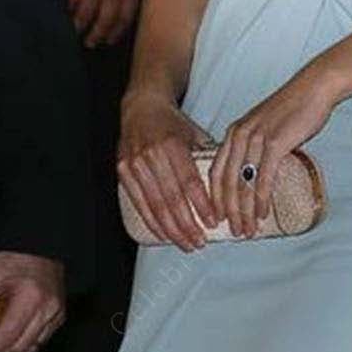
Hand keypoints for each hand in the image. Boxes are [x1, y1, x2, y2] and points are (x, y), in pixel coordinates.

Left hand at [0, 251, 65, 351]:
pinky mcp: (58, 315)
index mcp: (30, 296)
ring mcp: (56, 313)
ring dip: (9, 349)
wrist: (32, 246)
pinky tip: (8, 334)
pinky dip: (22, 341)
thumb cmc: (8, 259)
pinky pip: (39, 339)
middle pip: (20, 346)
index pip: (7, 336)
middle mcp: (48, 307)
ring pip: (31, 347)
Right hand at [67, 0, 144, 46]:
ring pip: (86, 15)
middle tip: (91, 42)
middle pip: (104, 21)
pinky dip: (67, 12)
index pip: (125, 17)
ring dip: (80, 27)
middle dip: (98, 35)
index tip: (110, 40)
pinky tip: (64, 16)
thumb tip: (125, 6)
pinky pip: (70, 1)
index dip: (117, 32)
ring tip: (76, 32)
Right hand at [117, 90, 218, 252]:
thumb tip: (228, 187)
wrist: (141, 107)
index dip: (201, 205)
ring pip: (154, 205)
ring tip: (186, 243)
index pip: (189, 182)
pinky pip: (138, 203)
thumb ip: (207, 159)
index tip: (213, 222)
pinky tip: (163, 234)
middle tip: (200, 242)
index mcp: (172, 144)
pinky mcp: (123, 171)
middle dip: (187, 225)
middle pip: (171, 199)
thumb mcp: (194, 134)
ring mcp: (134, 164)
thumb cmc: (172, 124)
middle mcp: (151, 155)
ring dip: (171, 230)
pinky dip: (151, 222)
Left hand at [209, 62, 336, 237]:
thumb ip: (256, 146)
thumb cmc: (293, 109)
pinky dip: (260, 200)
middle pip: (226, 183)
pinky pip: (263, 178)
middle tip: (234, 232)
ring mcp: (256, 140)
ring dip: (244, 211)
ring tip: (247, 230)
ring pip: (243, 184)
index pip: (215, 172)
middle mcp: (239, 136)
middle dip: (228, 212)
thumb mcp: (264, 126)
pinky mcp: (274, 144)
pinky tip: (262, 213)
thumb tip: (257, 173)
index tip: (217, 219)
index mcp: (234, 134)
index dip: (214, 199)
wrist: (314, 89)